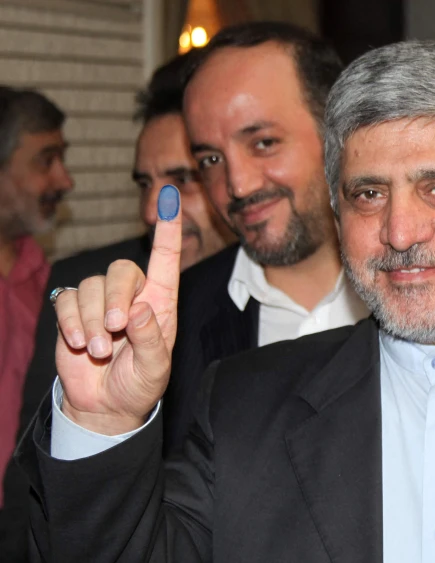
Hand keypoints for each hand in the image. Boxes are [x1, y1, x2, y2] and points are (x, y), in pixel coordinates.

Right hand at [52, 186, 181, 434]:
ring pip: (91, 286)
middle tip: (114, 330)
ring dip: (91, 319)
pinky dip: (71, 321)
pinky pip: (67, 299)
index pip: (165, 259)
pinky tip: (78, 344)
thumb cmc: (140, 385)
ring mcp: (100, 302)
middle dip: (115, 299)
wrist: (106, 405)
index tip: (171, 196)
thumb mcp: (155, 369)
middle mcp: (132, 296)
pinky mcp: (73, 311)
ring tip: (97, 350)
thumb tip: (140, 310)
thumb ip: (151, 340)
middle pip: (121, 271)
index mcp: (160, 303)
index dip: (168, 228)